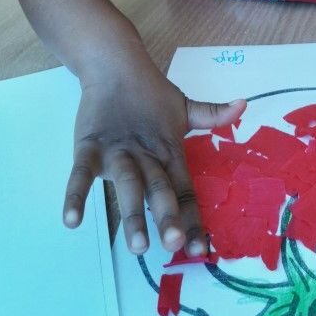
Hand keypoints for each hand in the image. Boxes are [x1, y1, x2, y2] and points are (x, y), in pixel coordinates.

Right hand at [62, 61, 245, 255]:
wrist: (115, 64)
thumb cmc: (151, 93)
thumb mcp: (184, 106)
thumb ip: (212, 114)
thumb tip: (243, 105)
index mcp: (170, 150)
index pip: (185, 190)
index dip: (192, 220)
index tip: (202, 250)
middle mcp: (146, 155)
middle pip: (158, 189)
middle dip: (166, 217)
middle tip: (174, 245)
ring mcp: (117, 150)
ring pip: (127, 185)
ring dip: (132, 214)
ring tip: (137, 245)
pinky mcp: (90, 145)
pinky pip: (81, 173)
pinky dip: (76, 194)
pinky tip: (72, 220)